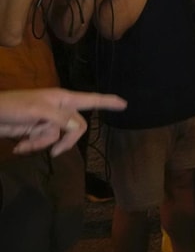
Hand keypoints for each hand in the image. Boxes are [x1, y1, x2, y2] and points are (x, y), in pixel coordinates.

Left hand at [0, 88, 125, 155]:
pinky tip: (19, 146)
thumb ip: (60, 119)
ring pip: (58, 137)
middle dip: (64, 141)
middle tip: (54, 152)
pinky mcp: (37, 130)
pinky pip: (44, 142)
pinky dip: (31, 145)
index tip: (124, 104)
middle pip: (76, 127)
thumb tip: (79, 128)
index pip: (91, 100)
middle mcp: (59, 109)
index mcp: (63, 99)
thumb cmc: (12, 107)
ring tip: (23, 143)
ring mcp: (48, 120)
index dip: (108, 102)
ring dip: (40, 144)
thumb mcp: (36, 111)